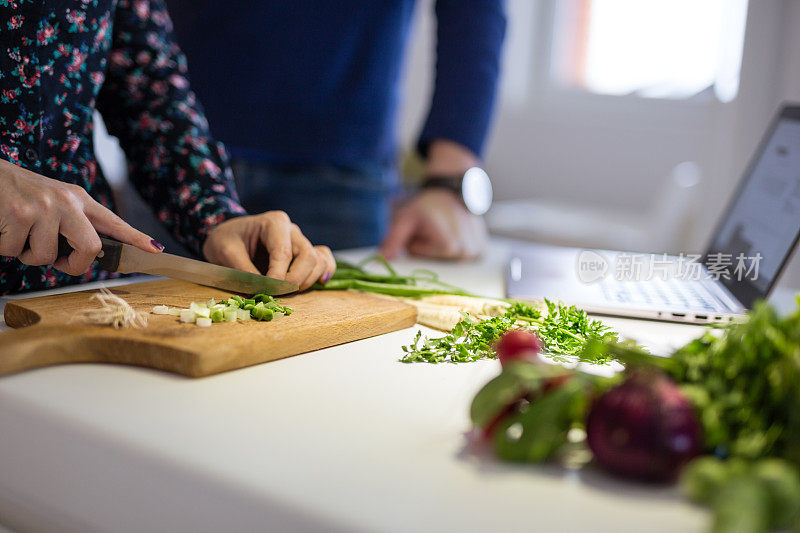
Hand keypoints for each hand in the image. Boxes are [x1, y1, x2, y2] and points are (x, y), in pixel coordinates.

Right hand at [0, 158, 162, 275]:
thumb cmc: (17, 195)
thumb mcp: (52, 203)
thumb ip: (72, 225)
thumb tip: (89, 255)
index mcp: (78, 199)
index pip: (113, 222)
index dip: (135, 238)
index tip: (156, 250)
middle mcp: (66, 201)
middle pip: (90, 248)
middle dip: (73, 264)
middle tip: (56, 261)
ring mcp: (44, 207)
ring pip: (44, 257)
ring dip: (26, 254)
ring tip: (18, 231)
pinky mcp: (19, 214)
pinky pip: (14, 252)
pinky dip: (4, 247)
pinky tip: (2, 225)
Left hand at [202, 211, 335, 290]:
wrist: (229, 235)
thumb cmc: (226, 239)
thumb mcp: (225, 251)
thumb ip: (244, 270)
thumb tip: (263, 290)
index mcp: (274, 223)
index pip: (284, 252)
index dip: (279, 276)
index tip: (268, 291)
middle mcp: (292, 230)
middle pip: (308, 256)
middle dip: (295, 280)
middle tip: (278, 293)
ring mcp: (301, 241)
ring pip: (318, 261)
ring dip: (307, 280)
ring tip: (287, 290)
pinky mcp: (305, 252)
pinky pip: (325, 260)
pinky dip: (324, 272)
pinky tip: (317, 282)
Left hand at [379, 188, 486, 259]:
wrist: (451, 192)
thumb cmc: (427, 206)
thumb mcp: (406, 219)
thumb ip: (393, 239)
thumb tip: (382, 259)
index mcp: (450, 247)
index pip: (423, 257)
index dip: (418, 244)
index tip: (422, 230)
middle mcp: (467, 253)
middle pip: (436, 262)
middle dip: (428, 249)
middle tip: (432, 230)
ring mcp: (477, 253)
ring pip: (448, 261)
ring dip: (439, 249)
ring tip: (441, 231)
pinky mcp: (481, 251)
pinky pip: (460, 258)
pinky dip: (453, 249)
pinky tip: (453, 234)